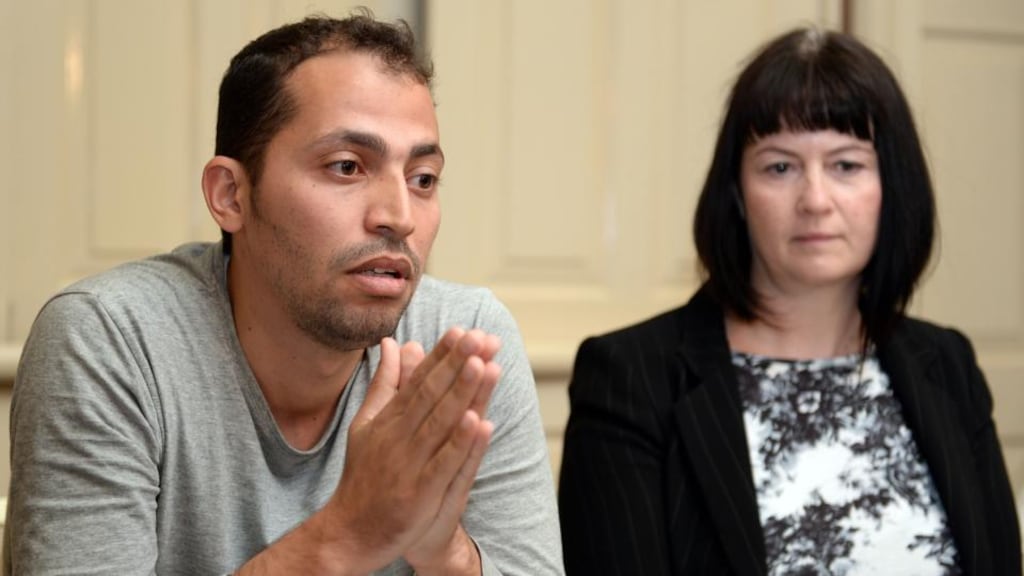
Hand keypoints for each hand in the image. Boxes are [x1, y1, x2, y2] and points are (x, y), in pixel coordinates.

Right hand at [321, 328, 500, 572]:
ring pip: (440, 422)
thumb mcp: (367, 422)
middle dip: (457, 364)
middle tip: (480, 337)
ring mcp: (409, 463)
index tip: (462, 331)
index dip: (442, 355)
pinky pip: (444, 463)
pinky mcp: (420, 492)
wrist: (351, 530)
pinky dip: (460, 443)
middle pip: (432, 394)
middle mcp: (398, 436)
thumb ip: (384, 383)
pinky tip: (479, 421)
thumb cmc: (364, 473)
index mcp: (389, 418)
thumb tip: (393, 343)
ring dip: (463, 393)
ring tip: (483, 365)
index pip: (419, 380)